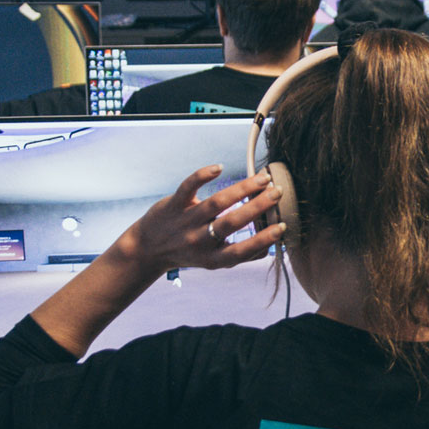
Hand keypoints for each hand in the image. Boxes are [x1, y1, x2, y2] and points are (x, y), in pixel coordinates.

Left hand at [123, 165, 285, 275]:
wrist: (147, 249)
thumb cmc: (188, 253)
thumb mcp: (212, 261)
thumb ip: (238, 255)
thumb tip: (270, 247)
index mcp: (212, 257)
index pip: (241, 251)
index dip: (262, 240)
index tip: (281, 226)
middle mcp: (199, 241)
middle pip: (232, 223)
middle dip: (257, 206)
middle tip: (277, 192)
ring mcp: (186, 221)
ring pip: (216, 203)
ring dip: (242, 189)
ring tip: (262, 178)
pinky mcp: (173, 205)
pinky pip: (189, 187)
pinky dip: (203, 175)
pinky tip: (219, 167)